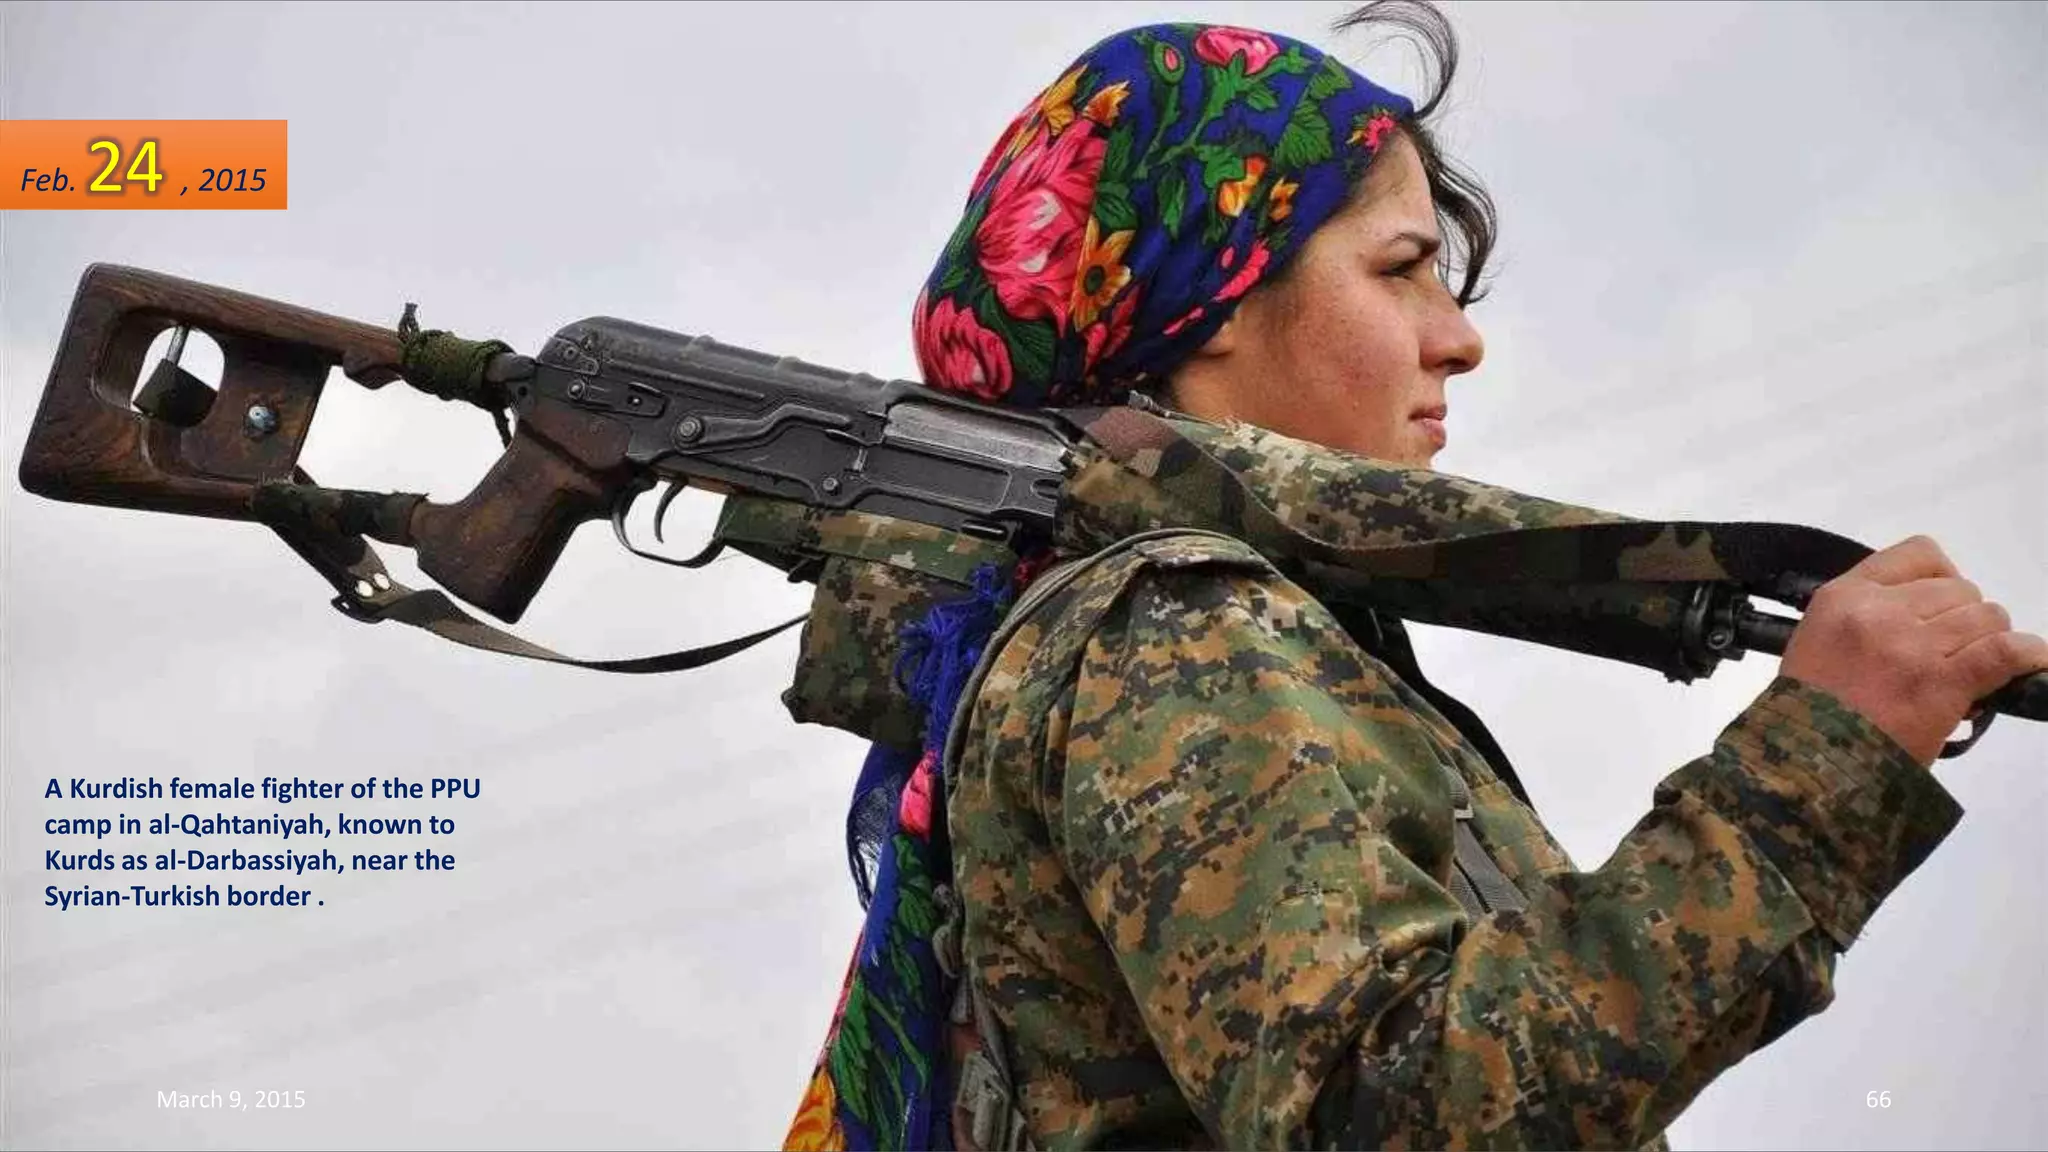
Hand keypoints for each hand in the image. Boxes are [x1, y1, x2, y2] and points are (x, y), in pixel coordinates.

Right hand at [1779, 535, 2047, 766]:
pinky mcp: (1942, 683)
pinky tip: (2030, 661)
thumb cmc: (1806, 709)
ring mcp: (1913, 646)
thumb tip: (1929, 617)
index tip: (1939, 605)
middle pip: (1960, 590)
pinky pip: (2004, 652)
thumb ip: (1865, 615)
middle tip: (1951, 652)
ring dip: (1988, 641)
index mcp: (1844, 596)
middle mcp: (1880, 612)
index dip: (1942, 576)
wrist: (1805, 763)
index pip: (1919, 555)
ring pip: (1987, 617)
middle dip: (1964, 619)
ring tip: (1973, 668)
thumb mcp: (1817, 640)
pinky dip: (2026, 654)